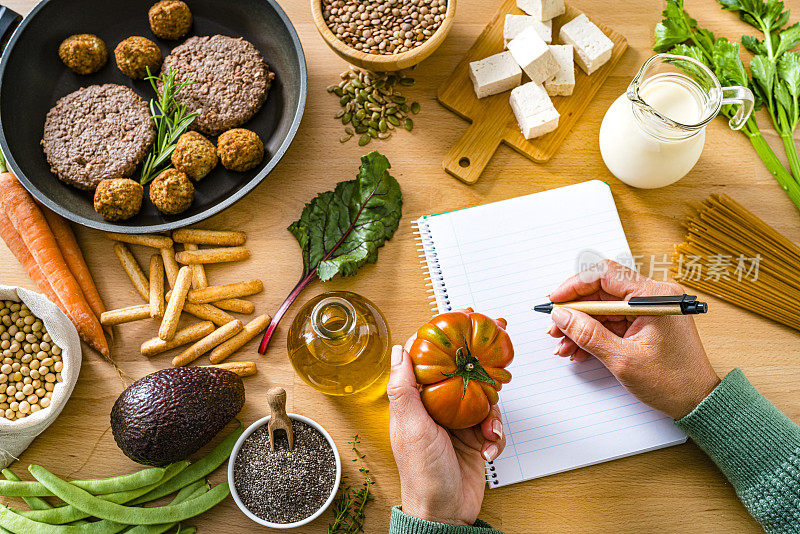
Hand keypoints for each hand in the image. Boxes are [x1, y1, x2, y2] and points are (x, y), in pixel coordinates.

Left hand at [387, 339, 505, 525]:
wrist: (445, 512)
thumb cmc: (421, 473)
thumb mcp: (409, 426)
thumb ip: (404, 387)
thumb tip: (400, 350)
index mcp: (417, 402)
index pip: (430, 362)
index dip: (446, 341)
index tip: (462, 322)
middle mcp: (438, 409)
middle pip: (464, 375)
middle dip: (481, 369)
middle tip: (497, 357)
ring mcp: (458, 423)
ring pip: (484, 399)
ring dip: (491, 415)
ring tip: (487, 431)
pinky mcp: (475, 439)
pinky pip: (493, 425)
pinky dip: (495, 436)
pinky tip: (488, 448)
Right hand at [547, 260, 719, 418]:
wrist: (697, 400)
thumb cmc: (673, 381)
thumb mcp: (623, 359)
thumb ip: (588, 334)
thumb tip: (562, 316)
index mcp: (654, 297)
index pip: (605, 274)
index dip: (574, 285)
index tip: (556, 300)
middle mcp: (653, 296)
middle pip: (601, 291)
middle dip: (575, 311)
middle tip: (556, 327)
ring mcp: (649, 308)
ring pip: (603, 307)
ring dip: (581, 325)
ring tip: (565, 344)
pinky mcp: (645, 320)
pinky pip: (611, 320)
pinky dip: (594, 333)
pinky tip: (579, 348)